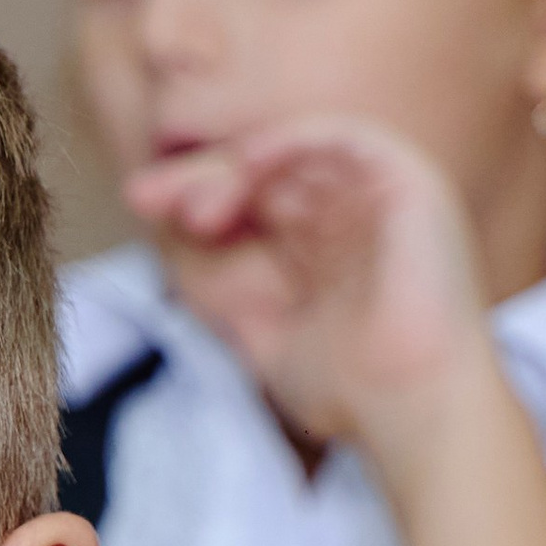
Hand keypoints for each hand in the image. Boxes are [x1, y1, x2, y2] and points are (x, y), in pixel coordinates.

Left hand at [126, 114, 493, 459]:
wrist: (408, 407)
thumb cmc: (345, 387)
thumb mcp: (253, 330)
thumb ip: (214, 285)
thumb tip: (166, 239)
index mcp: (315, 250)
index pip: (244, 205)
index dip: (190, 198)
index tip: (138, 204)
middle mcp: (344, 216)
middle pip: (260, 175)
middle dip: (197, 180)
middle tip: (144, 197)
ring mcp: (374, 197)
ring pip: (292, 154)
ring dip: (233, 172)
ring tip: (193, 210)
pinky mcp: (406, 183)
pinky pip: (343, 138)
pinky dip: (290, 143)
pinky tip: (246, 165)